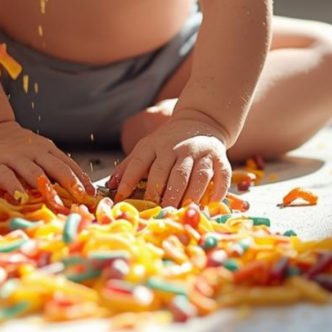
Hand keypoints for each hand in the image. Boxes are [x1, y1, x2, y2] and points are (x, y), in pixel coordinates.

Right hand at [0, 117, 95, 200]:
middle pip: (56, 167)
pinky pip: (6, 176)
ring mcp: (14, 157)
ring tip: (57, 202)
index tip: (93, 194)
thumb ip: (50, 166)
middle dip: (71, 183)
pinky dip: (14, 187)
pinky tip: (21, 199)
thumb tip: (74, 188)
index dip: (81, 178)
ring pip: (34, 172)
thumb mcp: (35, 150)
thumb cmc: (13, 145)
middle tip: (82, 198)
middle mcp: (32, 151)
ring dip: (47, 187)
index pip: (67, 163)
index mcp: (45, 148)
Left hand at [107, 117, 231, 206]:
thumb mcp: (147, 147)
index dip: (130, 179)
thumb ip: (129, 166)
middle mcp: (178, 148)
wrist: (200, 120)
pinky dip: (218, 191)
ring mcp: (200, 153)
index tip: (122, 197)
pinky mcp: (220, 158)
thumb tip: (110, 185)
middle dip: (163, 193)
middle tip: (158, 211)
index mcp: (156, 145)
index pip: (141, 162)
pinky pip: (221, 176)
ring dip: (189, 195)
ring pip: (196, 176)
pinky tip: (211, 205)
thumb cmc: (169, 141)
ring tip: (182, 211)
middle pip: (170, 173)